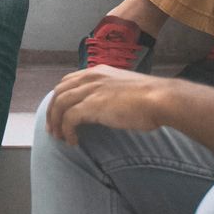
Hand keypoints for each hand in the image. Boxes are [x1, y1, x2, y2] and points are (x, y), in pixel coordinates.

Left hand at [45, 65, 182, 145]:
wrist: (160, 99)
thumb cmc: (151, 97)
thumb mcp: (126, 87)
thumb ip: (112, 92)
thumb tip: (107, 105)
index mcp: (98, 71)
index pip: (68, 81)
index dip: (60, 97)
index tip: (60, 112)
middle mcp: (91, 77)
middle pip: (59, 92)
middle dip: (53, 111)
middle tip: (53, 129)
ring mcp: (90, 90)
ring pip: (60, 105)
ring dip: (56, 123)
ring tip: (60, 138)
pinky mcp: (92, 105)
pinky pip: (69, 119)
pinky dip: (67, 131)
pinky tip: (73, 141)